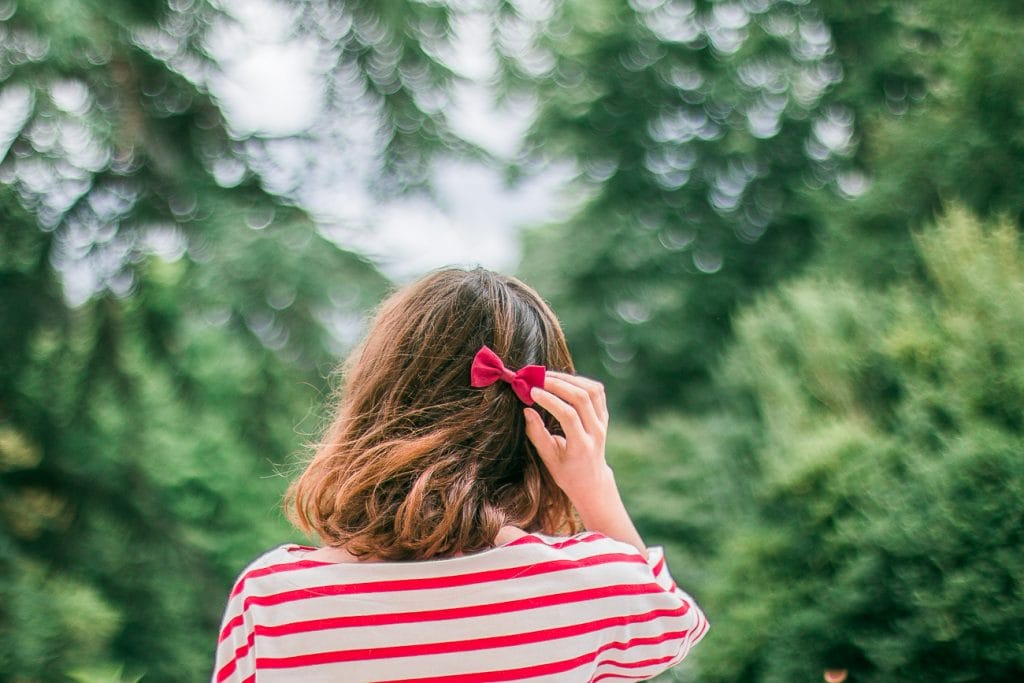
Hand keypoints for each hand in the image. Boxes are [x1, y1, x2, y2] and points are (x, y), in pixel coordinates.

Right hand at [522, 371, 611, 504]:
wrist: (591, 479)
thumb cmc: (565, 472)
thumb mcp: (548, 458)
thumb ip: (537, 434)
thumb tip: (527, 409)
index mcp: (581, 446)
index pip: (568, 416)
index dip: (550, 400)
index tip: (532, 392)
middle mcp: (596, 432)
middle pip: (582, 398)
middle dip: (558, 384)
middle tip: (537, 379)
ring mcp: (603, 423)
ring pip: (592, 390)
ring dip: (569, 379)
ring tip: (548, 377)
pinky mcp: (604, 415)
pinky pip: (597, 391)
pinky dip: (580, 381)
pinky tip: (563, 380)